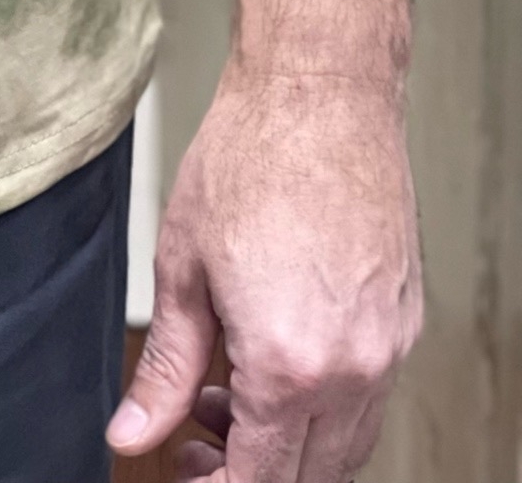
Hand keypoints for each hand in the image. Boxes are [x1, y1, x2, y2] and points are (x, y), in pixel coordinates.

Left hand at [107, 64, 421, 482]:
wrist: (319, 92)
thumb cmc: (250, 158)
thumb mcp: (183, 268)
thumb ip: (164, 368)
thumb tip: (133, 432)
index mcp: (290, 365)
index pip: (262, 480)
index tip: (186, 470)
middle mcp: (353, 368)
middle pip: (310, 474)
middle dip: (249, 469)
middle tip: (193, 434)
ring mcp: (387, 346)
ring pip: (346, 443)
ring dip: (289, 442)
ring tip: (225, 392)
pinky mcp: (402, 319)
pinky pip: (369, 395)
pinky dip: (325, 402)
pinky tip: (275, 356)